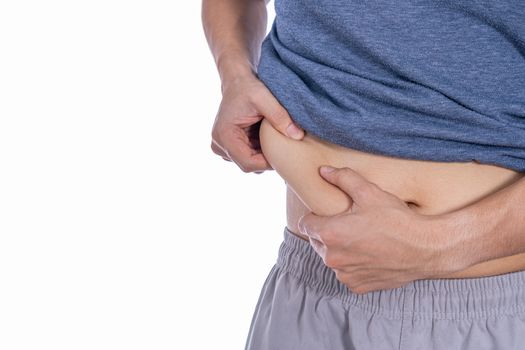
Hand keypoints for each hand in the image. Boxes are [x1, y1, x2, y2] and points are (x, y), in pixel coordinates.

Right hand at [210, 74, 303, 172]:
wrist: (237, 82)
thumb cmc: (248, 88)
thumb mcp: (265, 98)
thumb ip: (280, 117)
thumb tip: (298, 136)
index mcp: (224, 135)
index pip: (248, 163)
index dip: (268, 163)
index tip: (284, 154)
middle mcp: (219, 145)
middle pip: (248, 165)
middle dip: (267, 158)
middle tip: (282, 145)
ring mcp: (222, 147)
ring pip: (248, 163)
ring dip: (263, 154)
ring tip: (272, 137)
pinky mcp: (228, 147)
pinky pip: (247, 157)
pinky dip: (259, 150)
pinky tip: (265, 137)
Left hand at [298, 166, 456, 293]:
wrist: (425, 249)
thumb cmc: (397, 220)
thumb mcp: (370, 192)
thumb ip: (343, 179)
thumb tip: (323, 171)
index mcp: (330, 233)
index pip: (305, 223)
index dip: (316, 216)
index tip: (329, 213)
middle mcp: (332, 258)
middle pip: (317, 241)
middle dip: (328, 232)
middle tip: (349, 223)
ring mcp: (344, 274)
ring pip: (331, 258)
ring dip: (339, 250)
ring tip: (361, 239)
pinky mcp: (356, 286)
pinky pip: (346, 273)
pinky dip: (353, 265)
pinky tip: (369, 254)